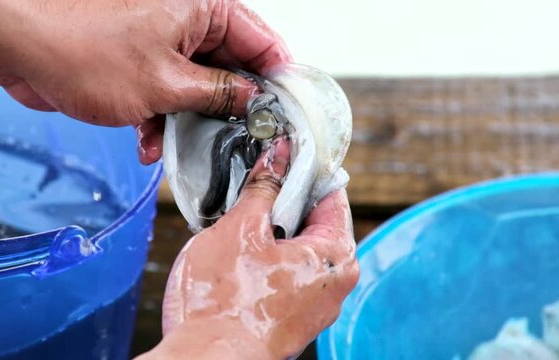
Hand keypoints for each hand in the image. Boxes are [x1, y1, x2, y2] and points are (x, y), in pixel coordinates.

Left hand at [0, 0, 290, 163]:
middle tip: (237, 145)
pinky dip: (161, 122)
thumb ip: (219, 96)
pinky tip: (146, 143)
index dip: (278, 81)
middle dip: (228, 112)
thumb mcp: (167, 84)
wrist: (22, 50)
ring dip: (189, 124)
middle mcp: (188, 23)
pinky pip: (169, 97)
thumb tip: (254, 103)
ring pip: (200, 91)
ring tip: (174, 145)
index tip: (287, 116)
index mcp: (204, 9)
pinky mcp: (143, 67)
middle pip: (232, 71)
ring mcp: (165, 46)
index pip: (262, 42)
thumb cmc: (86, 52)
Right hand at [142, 141, 358, 358]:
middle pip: (313, 220)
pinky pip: (283, 273)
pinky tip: (235, 257)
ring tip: (237, 225)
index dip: (304, 168)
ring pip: (294, 247)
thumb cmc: (222, 304)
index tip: (282, 153)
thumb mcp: (240, 228)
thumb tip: (277, 158)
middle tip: (250, 188)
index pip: (331, 193)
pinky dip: (263, 258)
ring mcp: (313, 303)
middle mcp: (333, 283)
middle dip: (280, 202)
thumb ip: (263, 188)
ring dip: (267, 231)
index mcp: (335, 257)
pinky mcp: (290, 317)